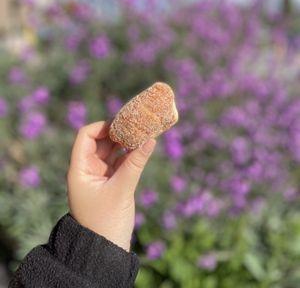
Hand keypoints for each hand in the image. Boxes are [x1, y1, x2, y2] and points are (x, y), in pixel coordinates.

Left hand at [67, 121, 155, 251]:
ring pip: (111, 151)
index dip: (102, 127)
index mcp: (80, 169)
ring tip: (143, 134)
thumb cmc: (106, 223)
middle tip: (138, 124)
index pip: (85, 137)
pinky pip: (119, 162)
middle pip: (100, 141)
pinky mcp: (110, 183)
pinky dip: (129, 154)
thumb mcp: (121, 190)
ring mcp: (99, 176)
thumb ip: (135, 163)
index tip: (122, 124)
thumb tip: (150, 140)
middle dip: (118, 132)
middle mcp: (87, 169)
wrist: (105, 251)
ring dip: (126, 142)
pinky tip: (142, 148)